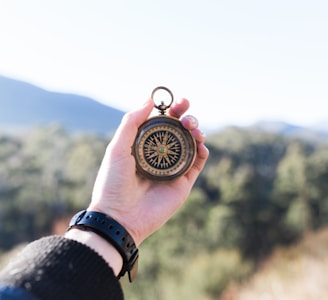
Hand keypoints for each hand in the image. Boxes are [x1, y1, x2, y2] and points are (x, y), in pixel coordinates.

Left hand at [88, 97, 208, 245]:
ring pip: (191, 144)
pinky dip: (202, 151)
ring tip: (192, 128)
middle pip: (179, 131)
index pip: (162, 123)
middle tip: (186, 113)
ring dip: (196, 131)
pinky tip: (200, 143)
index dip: (171, 110)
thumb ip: (132, 123)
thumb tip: (149, 100)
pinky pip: (197, 163)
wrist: (119, 217)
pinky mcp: (183, 182)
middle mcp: (159, 155)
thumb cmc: (113, 183)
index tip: (177, 101)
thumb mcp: (117, 148)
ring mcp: (172, 168)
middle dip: (186, 117)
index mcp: (144, 146)